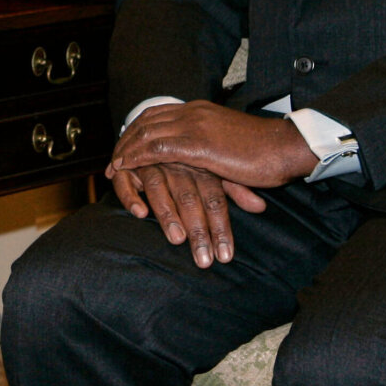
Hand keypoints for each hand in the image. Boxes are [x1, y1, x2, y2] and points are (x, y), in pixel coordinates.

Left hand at [110, 99, 317, 188]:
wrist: (286, 147)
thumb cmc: (265, 151)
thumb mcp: (229, 143)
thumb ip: (210, 147)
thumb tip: (203, 160)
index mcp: (200, 110)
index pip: (157, 115)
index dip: (136, 131)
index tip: (124, 148)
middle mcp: (193, 112)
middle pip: (145, 121)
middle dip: (125, 141)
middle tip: (112, 161)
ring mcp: (195, 125)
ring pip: (146, 133)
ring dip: (125, 150)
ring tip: (113, 168)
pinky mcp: (199, 144)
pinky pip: (157, 148)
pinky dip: (137, 157)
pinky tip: (126, 168)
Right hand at [110, 162, 264, 266]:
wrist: (164, 125)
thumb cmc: (195, 156)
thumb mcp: (218, 169)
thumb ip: (236, 188)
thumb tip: (260, 206)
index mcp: (202, 165)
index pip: (214, 198)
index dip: (220, 227)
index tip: (225, 256)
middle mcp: (177, 163)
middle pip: (189, 197)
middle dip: (198, 230)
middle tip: (203, 260)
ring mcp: (152, 162)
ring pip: (159, 188)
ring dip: (168, 215)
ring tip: (177, 240)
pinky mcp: (129, 164)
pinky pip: (125, 181)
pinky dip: (131, 195)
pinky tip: (140, 213)